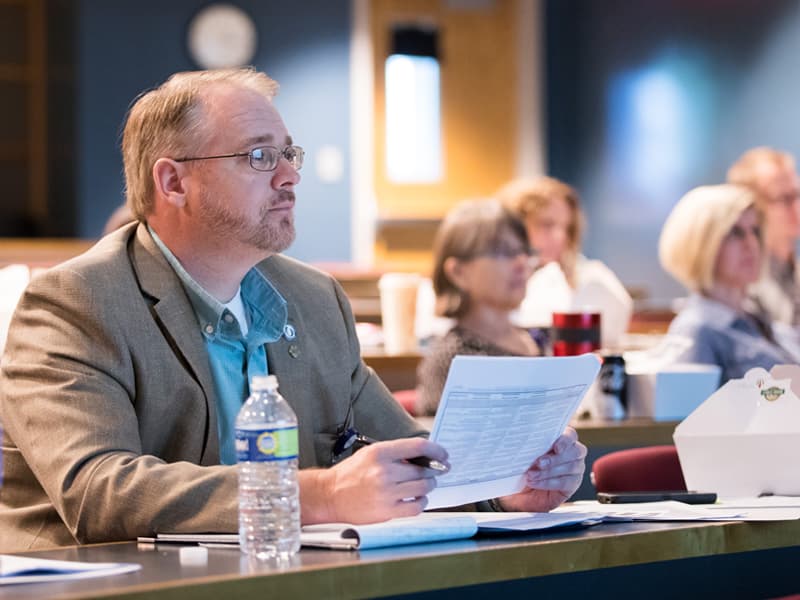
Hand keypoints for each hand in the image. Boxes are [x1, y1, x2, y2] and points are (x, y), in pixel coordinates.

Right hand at [318, 437, 448, 523]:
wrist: (330, 495)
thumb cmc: (351, 473)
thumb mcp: (371, 454)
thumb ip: (395, 454)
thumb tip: (423, 457)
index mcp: (380, 453)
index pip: (418, 447)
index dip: (436, 450)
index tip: (442, 454)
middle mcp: (384, 471)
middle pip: (423, 469)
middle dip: (433, 470)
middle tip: (436, 471)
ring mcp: (386, 492)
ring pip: (423, 487)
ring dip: (429, 485)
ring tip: (425, 484)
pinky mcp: (387, 510)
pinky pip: (416, 506)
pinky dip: (421, 502)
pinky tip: (417, 498)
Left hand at [496, 427, 585, 511]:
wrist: (520, 494)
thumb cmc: (521, 469)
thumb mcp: (521, 456)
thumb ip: (527, 447)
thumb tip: (520, 439)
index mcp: (560, 439)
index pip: (570, 435)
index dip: (565, 440)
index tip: (555, 447)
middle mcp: (572, 452)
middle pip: (575, 451)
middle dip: (555, 458)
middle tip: (539, 463)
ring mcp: (575, 469)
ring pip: (571, 467)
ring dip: (549, 471)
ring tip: (531, 475)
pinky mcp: (573, 484)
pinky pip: (566, 483)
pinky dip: (548, 483)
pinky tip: (535, 483)